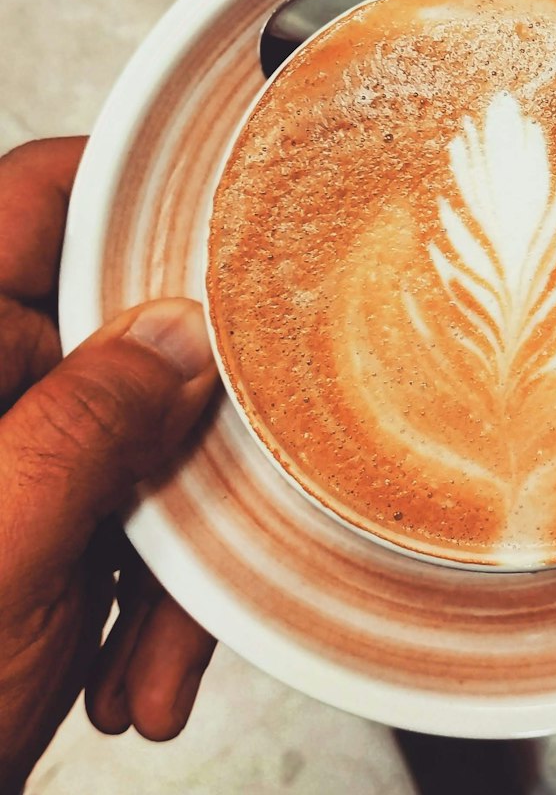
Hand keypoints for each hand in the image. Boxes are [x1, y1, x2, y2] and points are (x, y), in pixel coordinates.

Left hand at [0, 139, 219, 791]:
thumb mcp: (4, 543)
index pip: (35, 199)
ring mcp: (11, 451)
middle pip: (122, 337)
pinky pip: (131, 507)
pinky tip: (135, 666)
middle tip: (209, 500)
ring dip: (176, 544)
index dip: (133, 189)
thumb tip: (179, 334)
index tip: (231, 207)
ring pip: (144, 435)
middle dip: (184, 433)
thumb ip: (93, 419)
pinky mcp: (41, 513)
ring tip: (154, 652)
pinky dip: (154, 588)